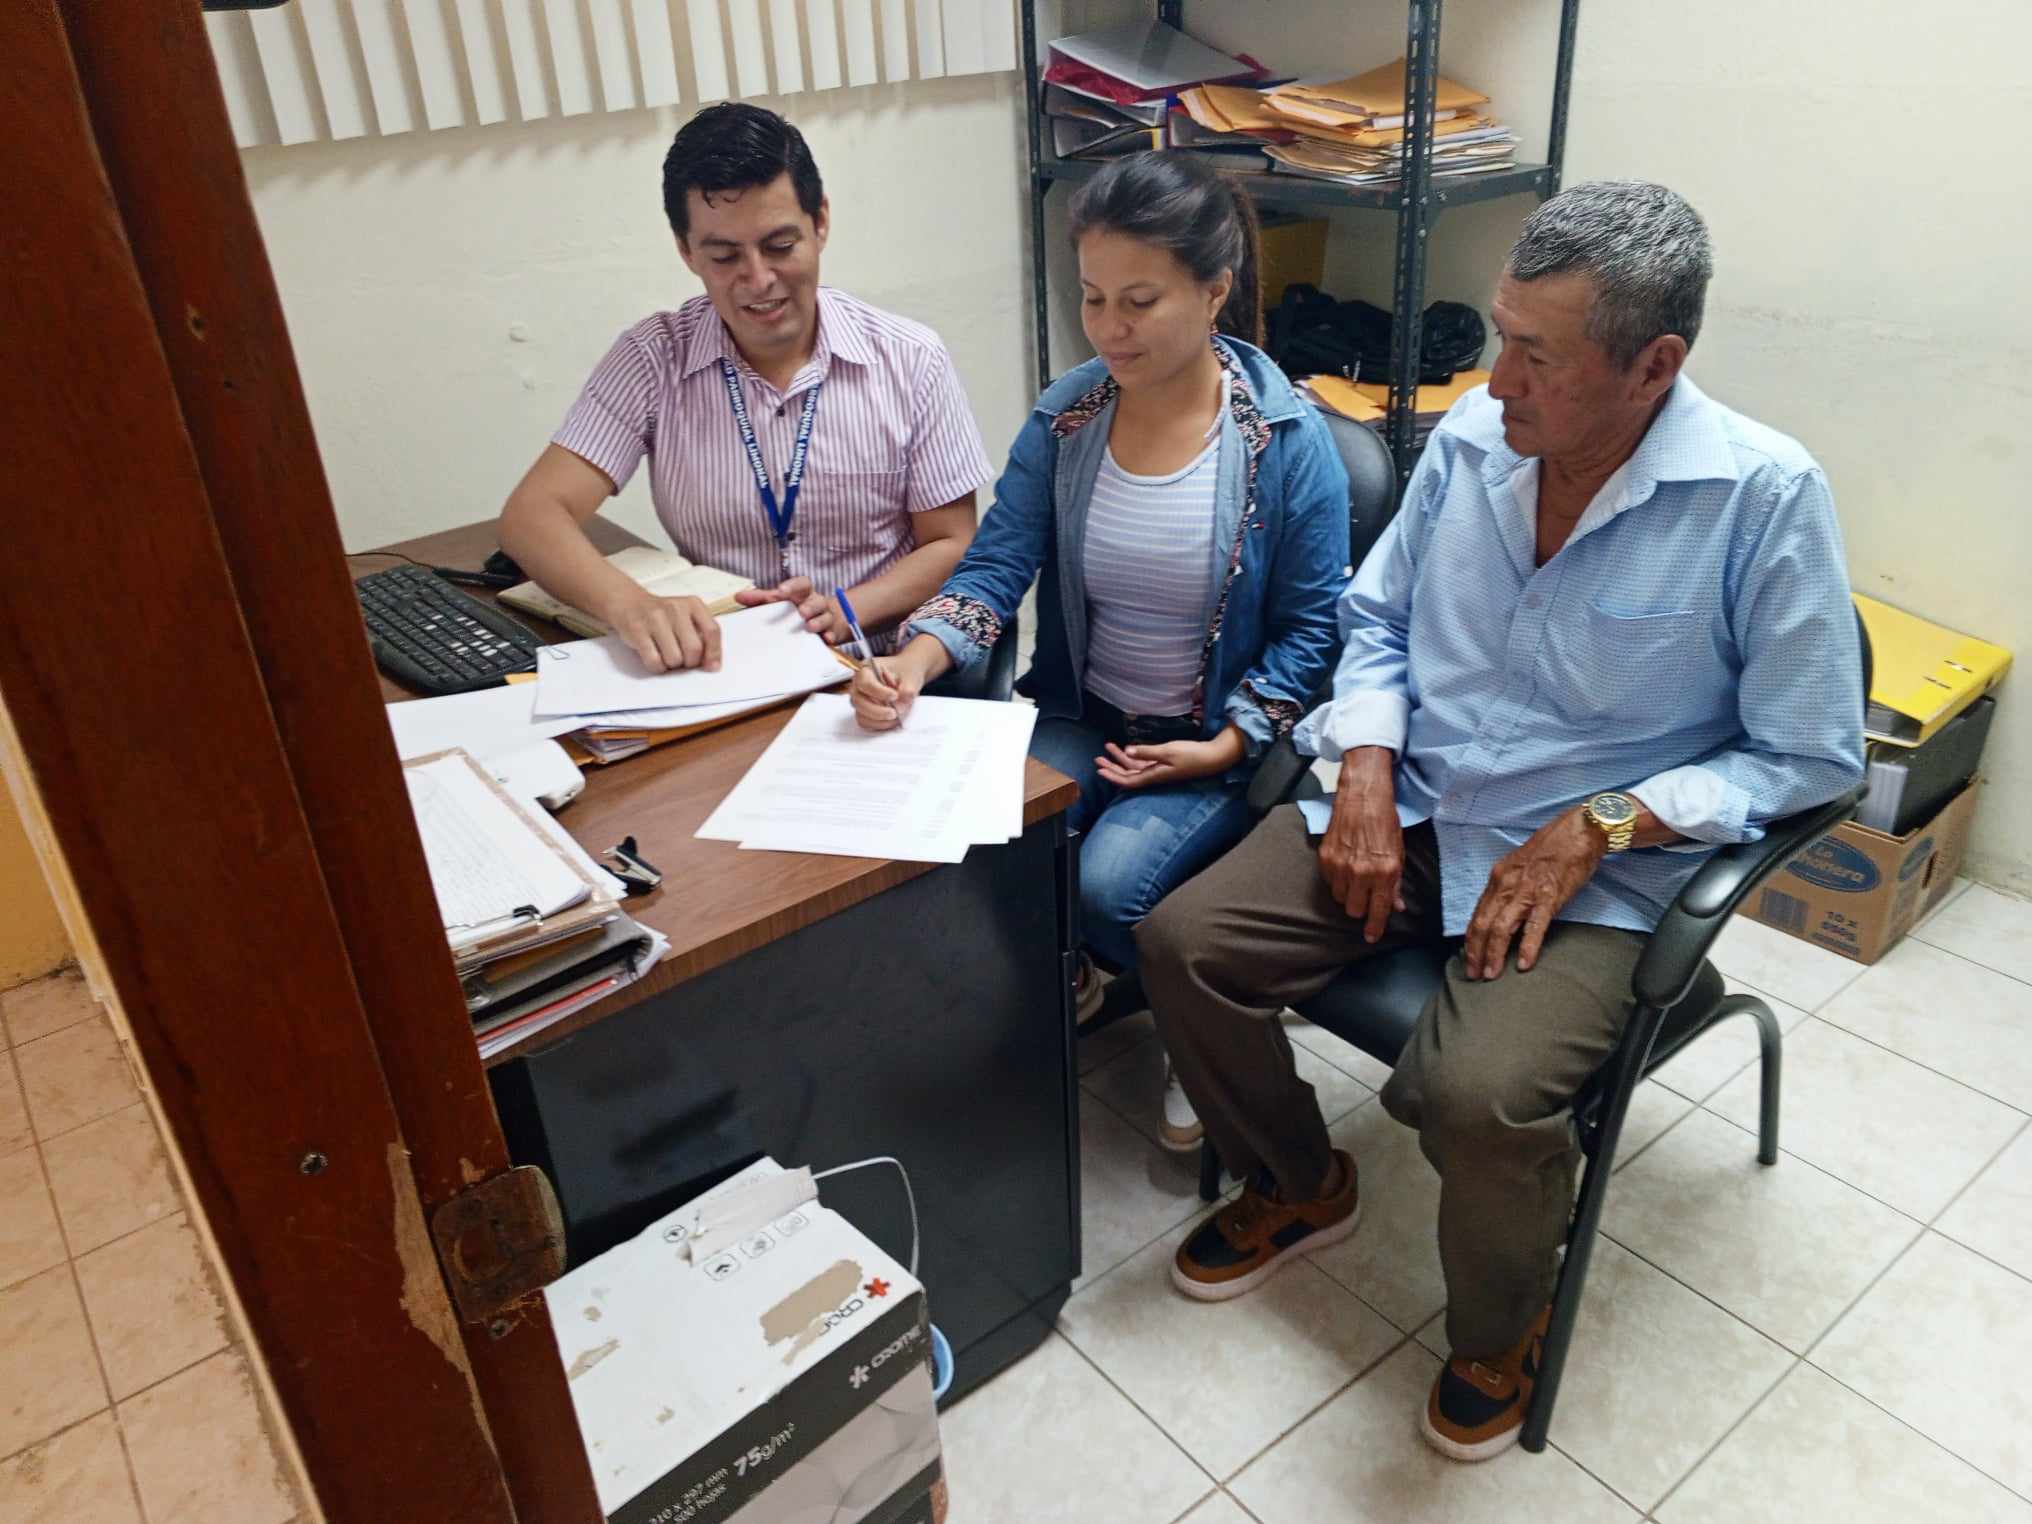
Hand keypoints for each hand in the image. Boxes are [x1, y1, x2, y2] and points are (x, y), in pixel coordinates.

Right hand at [607, 593, 719, 672]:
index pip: (712, 631)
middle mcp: (675, 608)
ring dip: (672, 665)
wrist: (629, 603)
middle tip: (683, 660)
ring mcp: (655, 618)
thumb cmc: (663, 616)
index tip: (711, 667)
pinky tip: (655, 658)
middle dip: (690, 662)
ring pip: (674, 659)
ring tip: (666, 655)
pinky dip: (657, 667)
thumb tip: (712, 665)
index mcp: (692, 604)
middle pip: (694, 649)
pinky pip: (655, 662)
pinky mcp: (638, 630)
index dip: (714, 653)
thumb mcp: (687, 616)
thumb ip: (702, 635)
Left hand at [734, 576, 846, 645]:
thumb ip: (761, 599)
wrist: (827, 622)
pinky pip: (833, 634)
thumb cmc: (797, 610)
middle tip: (801, 612)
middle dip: (810, 605)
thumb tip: (738, 596)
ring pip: (825, 616)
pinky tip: (826, 640)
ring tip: (810, 626)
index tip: (781, 591)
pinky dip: (830, 636)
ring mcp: (825, 617)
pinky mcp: (831, 632)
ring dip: (818, 621)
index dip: (792, 586)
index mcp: (803, 594)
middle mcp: (816, 603)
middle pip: (817, 599)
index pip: (801, 584)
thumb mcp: (781, 602)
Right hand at [849, 656, 923, 730]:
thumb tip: (899, 708)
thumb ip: (907, 690)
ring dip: (879, 720)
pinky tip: (892, 721)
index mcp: (866, 669)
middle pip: (858, 701)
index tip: (894, 696)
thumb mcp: (910, 676)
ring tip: (896, 717)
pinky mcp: (864, 712)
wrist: (907, 676)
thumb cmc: (905, 671)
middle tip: (895, 713)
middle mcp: (858, 685)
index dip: (878, 692)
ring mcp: (860, 700)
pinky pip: (866, 722)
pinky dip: (879, 724)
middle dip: (877, 711)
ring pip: (861, 715)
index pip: (865, 682)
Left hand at [1094, 730, 1241, 789]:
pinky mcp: (1166, 764)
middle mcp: (1154, 775)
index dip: (1112, 777)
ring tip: (1108, 747)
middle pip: (1128, 774)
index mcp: (1154, 776)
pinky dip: (1135, 756)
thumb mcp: (1168, 751)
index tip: (1099, 770)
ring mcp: (1160, 770)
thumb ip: (1147, 752)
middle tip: (1097, 758)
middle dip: (1112, 767)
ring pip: (1135, 767)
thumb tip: (1127, 751)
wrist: (1214, 757)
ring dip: (1121, 759)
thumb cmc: (1192, 755)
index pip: (1128, 781)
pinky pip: (1145, 763)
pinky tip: (1128, 748)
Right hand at [1318, 747, 1404, 941]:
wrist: (1363, 796)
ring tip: (1355, 878)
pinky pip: (1329, 883)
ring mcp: (1341, 865)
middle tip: (1366, 896)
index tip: (1371, 936)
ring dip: (1348, 894)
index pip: (1378, 910)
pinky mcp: (1326, 857)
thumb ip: (1395, 883)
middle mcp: (1361, 872)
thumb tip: (1396, 906)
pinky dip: (1336, 880)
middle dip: (1360, 908)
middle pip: (1354, 910)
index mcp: (1384, 872)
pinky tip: (1344, 866)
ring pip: (1340, 899)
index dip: (1374, 928)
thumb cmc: (1384, 821)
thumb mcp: (1399, 853)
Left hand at [1462, 808, 1606, 979]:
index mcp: (1499, 878)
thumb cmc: (1553, 849)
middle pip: (1483, 924)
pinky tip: (1524, 964)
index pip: (1478, 914)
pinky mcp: (1550, 895)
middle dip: (1475, 953)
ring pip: (1502, 927)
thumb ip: (1510, 890)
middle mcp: (1507, 883)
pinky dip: (1528, 946)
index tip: (1469, 959)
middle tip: (1474, 975)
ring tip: (1492, 975)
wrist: (1579, 831)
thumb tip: (1500, 914)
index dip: (1471, 940)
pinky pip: (1535, 925)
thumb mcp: (1521, 867)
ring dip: (1494, 954)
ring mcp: (1527, 889)